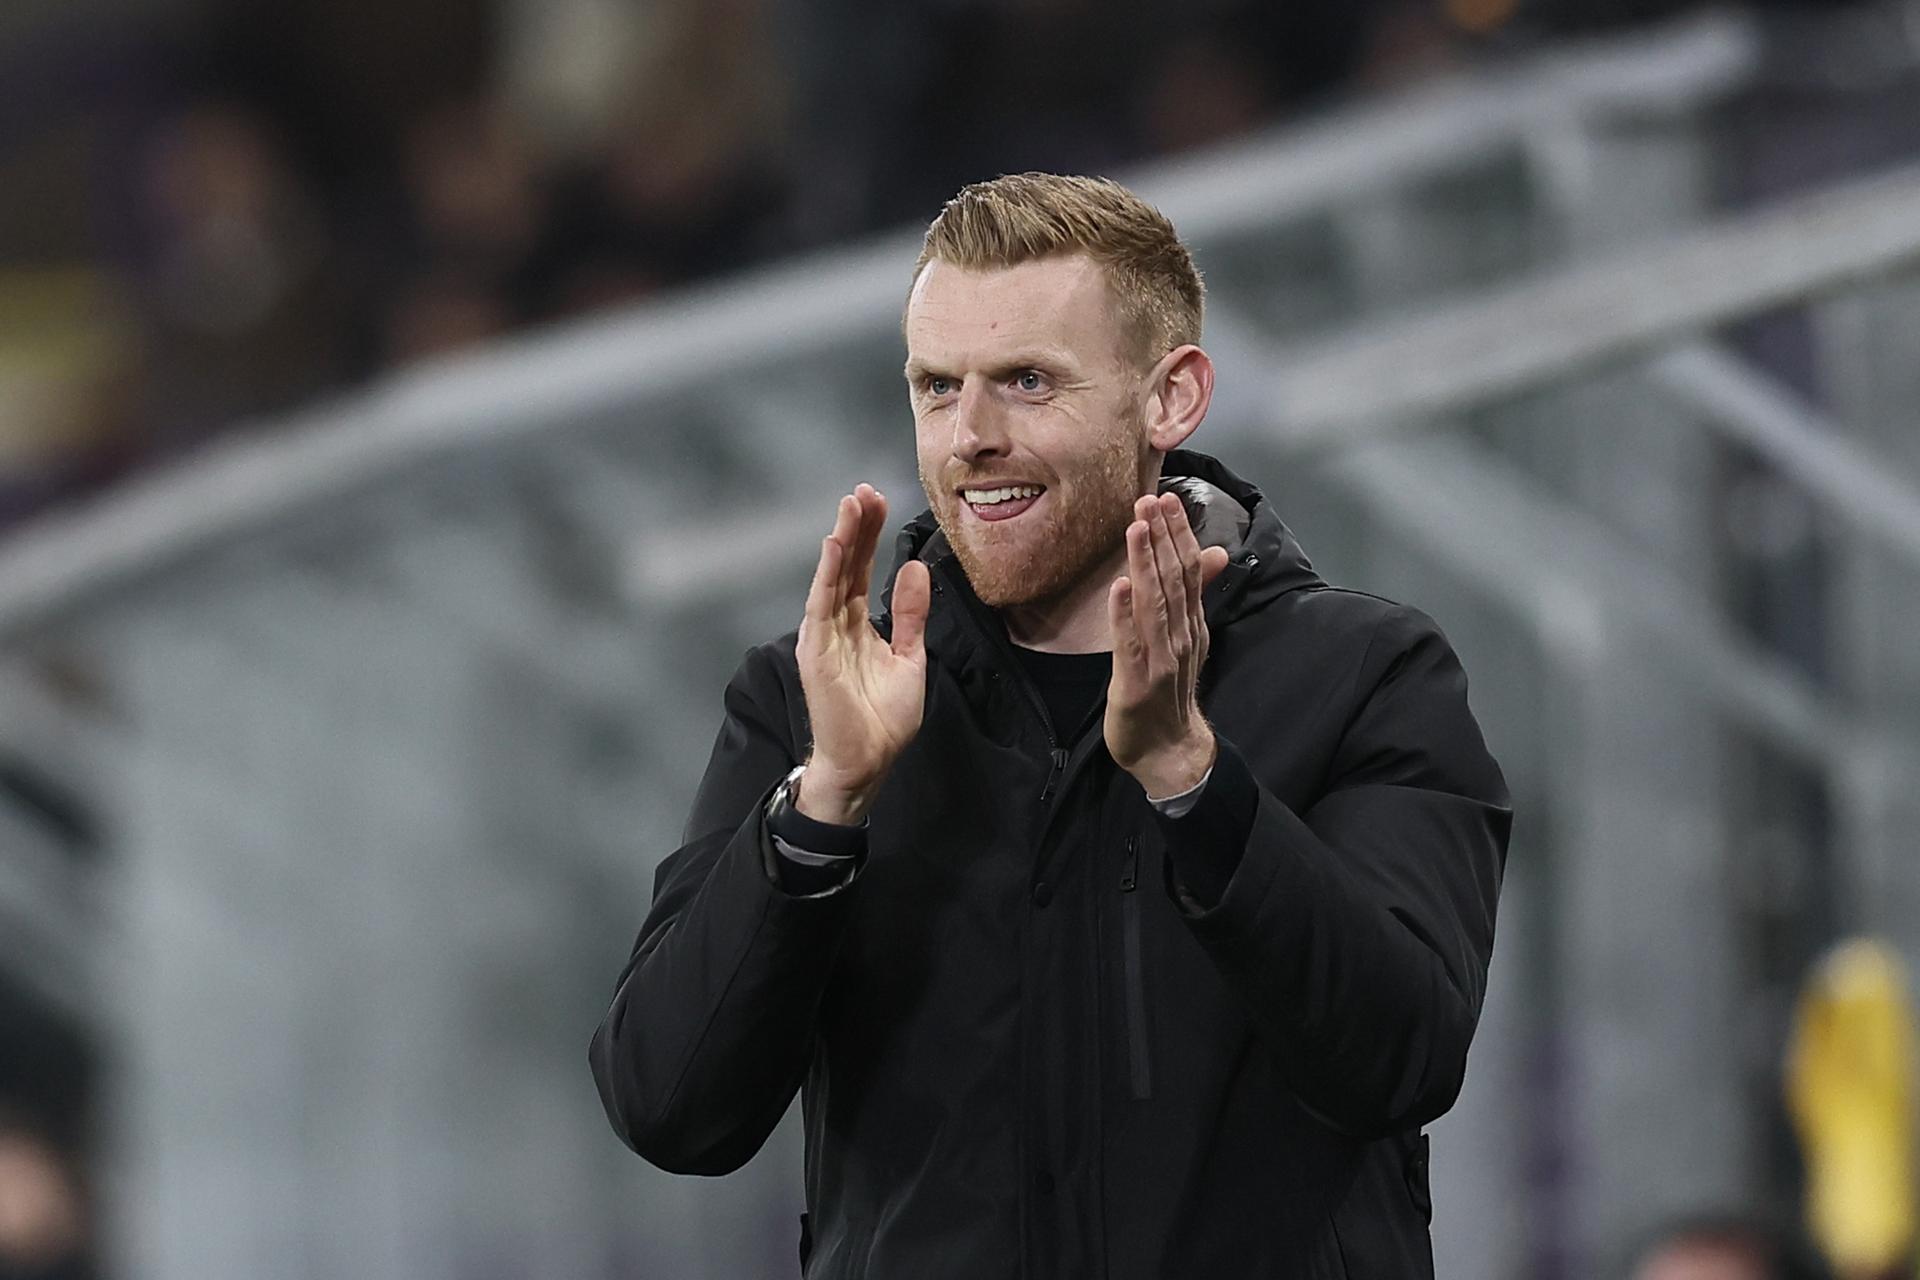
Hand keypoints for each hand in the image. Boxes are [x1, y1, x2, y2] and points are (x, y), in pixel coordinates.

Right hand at [794, 484, 931, 824]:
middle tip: (864, 490)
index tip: (879, 499)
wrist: (868, 761)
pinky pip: (820, 605)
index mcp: (857, 623)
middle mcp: (835, 623)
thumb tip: (914, 569)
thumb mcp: (909, 657)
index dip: (870, 534)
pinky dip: (826, 574)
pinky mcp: (815, 652)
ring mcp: (822, 636)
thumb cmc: (883, 718)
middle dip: (855, 526)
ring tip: (850, 504)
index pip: (861, 569)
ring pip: (831, 577)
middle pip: (845, 564)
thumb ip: (909, 615)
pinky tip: (834, 546)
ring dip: (841, 539)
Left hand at [1105, 492, 1231, 798]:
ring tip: (1136, 528)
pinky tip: (1120, 586)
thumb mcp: (1187, 639)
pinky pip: (1130, 643)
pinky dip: (1125, 614)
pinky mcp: (1136, 681)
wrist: (1168, 751)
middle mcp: (1180, 637)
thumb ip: (1195, 597)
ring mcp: (1160, 659)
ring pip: (1154, 604)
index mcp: (1191, 625)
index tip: (1166, 499)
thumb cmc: (1169, 693)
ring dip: (1145, 564)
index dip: (1178, 534)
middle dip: (1162, 538)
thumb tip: (1214, 553)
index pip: (1188, 571)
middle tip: (1150, 499)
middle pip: (1174, 580)